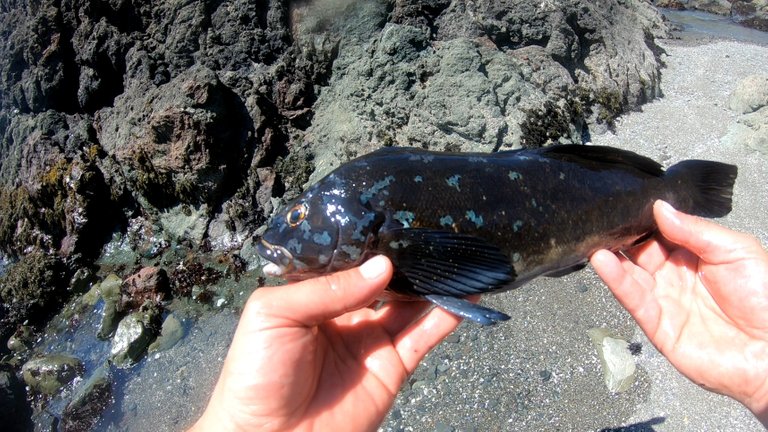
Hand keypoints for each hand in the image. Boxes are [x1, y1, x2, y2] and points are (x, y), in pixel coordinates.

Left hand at [189, 255, 462, 431]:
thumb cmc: (256, 373)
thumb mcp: (275, 314)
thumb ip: (327, 288)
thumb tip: (382, 266)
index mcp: (313, 295)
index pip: (349, 261)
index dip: (370, 242)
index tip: (397, 217)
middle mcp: (346, 313)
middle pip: (384, 280)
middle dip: (407, 259)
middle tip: (435, 232)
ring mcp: (370, 340)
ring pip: (410, 304)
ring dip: (433, 283)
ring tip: (457, 257)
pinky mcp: (391, 368)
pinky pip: (422, 337)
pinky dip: (446, 317)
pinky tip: (466, 295)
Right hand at [590, 200, 767, 423]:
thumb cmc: (767, 302)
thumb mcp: (736, 250)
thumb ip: (696, 230)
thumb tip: (660, 209)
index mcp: (695, 255)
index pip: (659, 232)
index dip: (644, 219)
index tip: (626, 204)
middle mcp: (675, 277)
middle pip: (639, 251)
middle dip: (622, 235)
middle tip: (605, 219)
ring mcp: (664, 301)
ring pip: (630, 275)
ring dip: (611, 256)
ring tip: (595, 238)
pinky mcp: (657, 325)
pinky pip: (633, 300)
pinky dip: (616, 280)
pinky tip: (603, 261)